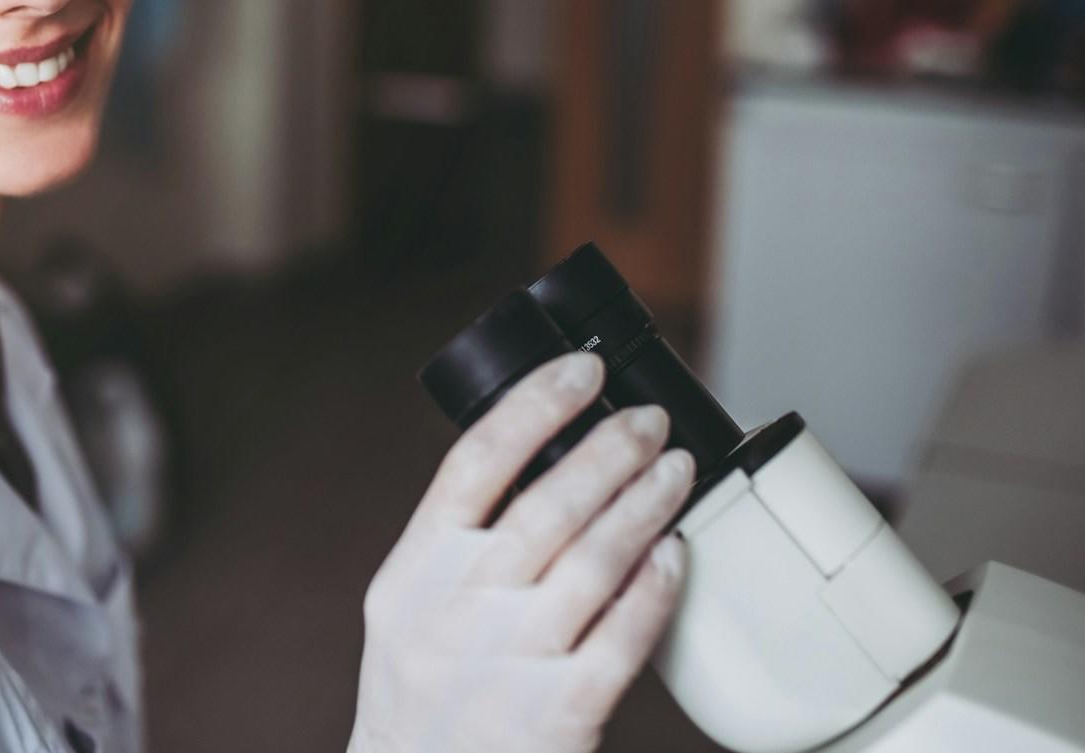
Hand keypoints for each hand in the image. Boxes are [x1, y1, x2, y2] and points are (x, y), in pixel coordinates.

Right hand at [347, 353, 692, 752]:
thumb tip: (540, 457)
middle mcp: (456, 610)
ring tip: (675, 470)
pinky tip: (675, 555)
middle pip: (548, 504)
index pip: (475, 462)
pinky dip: (656, 588)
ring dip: (646, 504)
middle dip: (612, 449)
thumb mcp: (409, 605)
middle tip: (648, 421)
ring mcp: (509, 664)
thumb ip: (458, 542)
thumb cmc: (421, 692)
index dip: (534, 405)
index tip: (582, 369)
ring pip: (597, 561)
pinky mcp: (559, 716)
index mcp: (414, 569)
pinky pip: (625, 636)